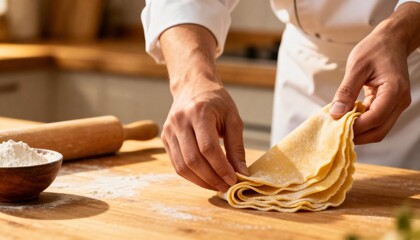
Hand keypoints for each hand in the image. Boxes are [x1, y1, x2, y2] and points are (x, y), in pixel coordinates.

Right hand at [161, 80, 248, 191]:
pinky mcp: (165, 138)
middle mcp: (180, 121)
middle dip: (211, 178)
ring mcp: (169, 130)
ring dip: (201, 181)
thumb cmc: (216, 101)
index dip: (221, 167)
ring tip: (217, 185)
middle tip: (226, 186)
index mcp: (199, 113)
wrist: (193, 86)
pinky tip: (205, 178)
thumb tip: (242, 173)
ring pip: (182, 166)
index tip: (233, 179)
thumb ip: (236, 146)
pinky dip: (191, 176)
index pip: (208, 148)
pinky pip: (176, 164)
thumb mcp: (233, 118)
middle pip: (193, 160)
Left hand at [329, 2, 419, 143]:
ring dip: (359, 131)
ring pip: (378, 129)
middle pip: (379, 130)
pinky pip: (377, 121)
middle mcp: (400, 101)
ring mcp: (396, 104)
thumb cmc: (375, 49)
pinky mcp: (390, 105)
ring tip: (339, 126)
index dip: (356, 127)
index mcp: (394, 90)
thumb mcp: (356, 67)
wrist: (391, 40)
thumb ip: (346, 91)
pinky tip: (347, 118)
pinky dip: (362, 123)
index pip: (376, 118)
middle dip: (357, 135)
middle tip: (335, 132)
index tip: (336, 126)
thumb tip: (335, 113)